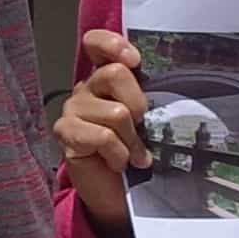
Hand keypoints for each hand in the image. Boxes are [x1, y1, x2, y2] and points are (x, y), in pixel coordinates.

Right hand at [53, 26, 153, 224]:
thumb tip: (173, 90)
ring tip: (133, 154)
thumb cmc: (135, 153)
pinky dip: (118, 154)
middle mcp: (86, 89)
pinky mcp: (66, 133)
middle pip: (114, 74)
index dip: (113, 44)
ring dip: (131, 139)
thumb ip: (148, 98)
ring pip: (115, 112)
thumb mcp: (147, 121)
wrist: (118, 194)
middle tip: (142, 126)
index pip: (95, 43)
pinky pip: (102, 136)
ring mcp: (73, 110)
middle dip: (138, 103)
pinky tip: (118, 163)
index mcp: (105, 79)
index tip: (134, 61)